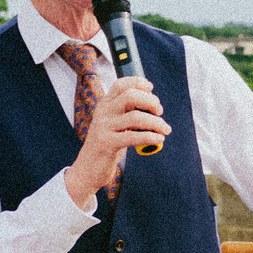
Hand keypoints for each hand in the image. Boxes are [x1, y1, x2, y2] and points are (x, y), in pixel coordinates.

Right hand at [65, 77, 170, 201]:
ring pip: (135, 117)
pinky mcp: (107, 143)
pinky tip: (158, 139)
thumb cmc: (106, 146)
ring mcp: (104, 127)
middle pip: (130, 95)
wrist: (86, 169)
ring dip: (156, 122)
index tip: (151, 89)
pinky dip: (150, 137)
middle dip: (150, 101)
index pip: (121, 84)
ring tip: (165, 130)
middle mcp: (103, 112)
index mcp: (105, 105)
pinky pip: (133, 137)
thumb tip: (154, 107)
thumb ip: (128, 113)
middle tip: (159, 111)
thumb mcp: (114, 124)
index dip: (138, 82)